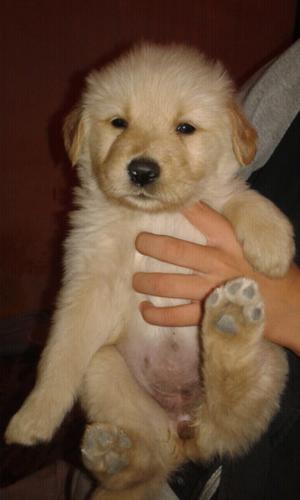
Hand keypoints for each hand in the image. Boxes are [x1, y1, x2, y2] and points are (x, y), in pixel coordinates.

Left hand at [133, 202, 299, 354]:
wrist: (289, 305)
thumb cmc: (266, 271)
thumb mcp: (251, 243)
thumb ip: (226, 230)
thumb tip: (197, 214)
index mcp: (229, 240)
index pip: (200, 216)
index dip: (179, 208)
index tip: (161, 202)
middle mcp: (218, 262)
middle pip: (175, 251)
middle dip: (151, 245)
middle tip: (139, 242)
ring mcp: (212, 289)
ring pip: (170, 284)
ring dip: (147, 282)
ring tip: (136, 281)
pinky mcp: (210, 314)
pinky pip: (177, 316)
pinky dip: (157, 315)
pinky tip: (145, 310)